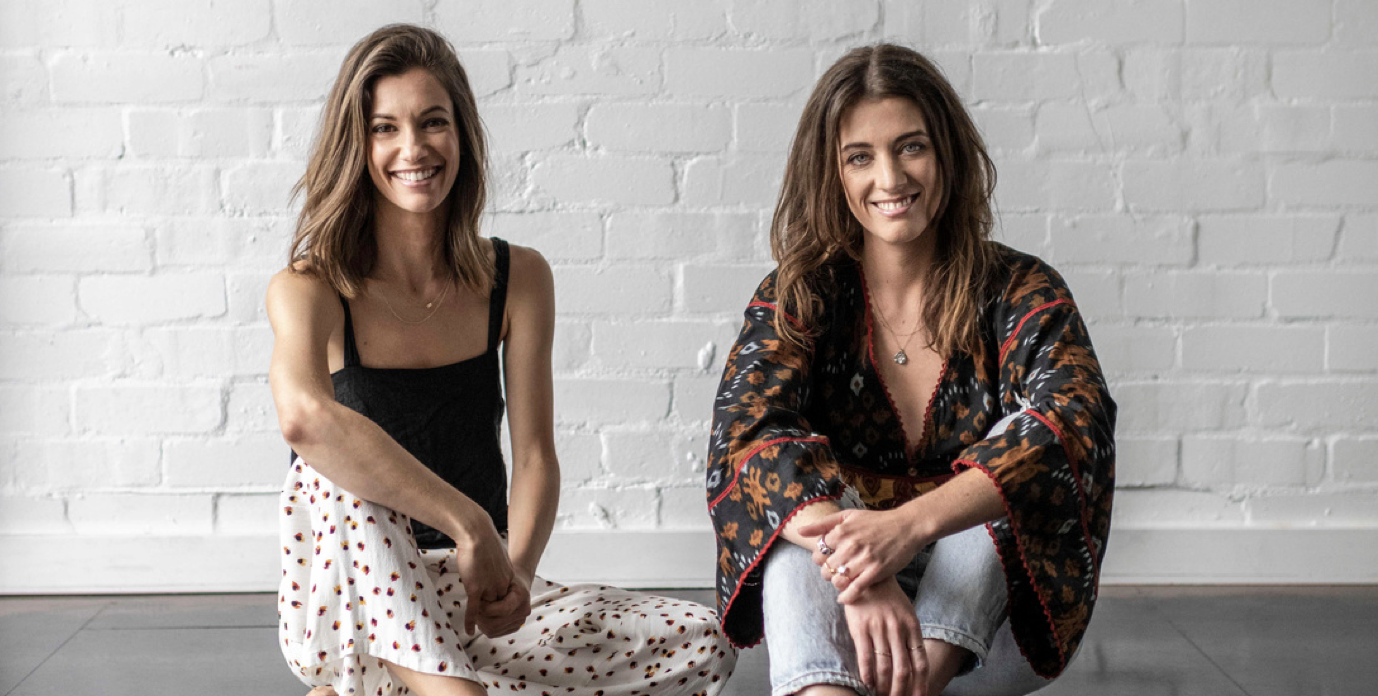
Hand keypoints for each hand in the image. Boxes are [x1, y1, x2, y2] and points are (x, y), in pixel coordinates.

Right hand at [452, 523, 516, 634]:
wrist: (477, 532)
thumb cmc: (483, 539)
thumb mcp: (494, 556)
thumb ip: (494, 567)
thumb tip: (489, 568)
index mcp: (509, 577)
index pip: (504, 597)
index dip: (496, 603)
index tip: (490, 607)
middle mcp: (501, 585)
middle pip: (496, 605)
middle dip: (488, 611)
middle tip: (483, 617)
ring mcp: (489, 588)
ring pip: (485, 608)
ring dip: (479, 614)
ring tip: (474, 620)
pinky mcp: (476, 588)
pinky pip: (474, 610)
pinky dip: (470, 621)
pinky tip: (469, 631)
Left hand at [475, 571, 530, 636]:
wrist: (518, 586)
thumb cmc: (506, 580)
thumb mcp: (501, 578)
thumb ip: (491, 589)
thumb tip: (477, 602)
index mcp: (521, 596)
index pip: (503, 609)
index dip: (487, 609)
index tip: (477, 603)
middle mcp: (523, 611)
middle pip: (496, 623)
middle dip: (481, 617)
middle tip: (473, 609)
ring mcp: (520, 622)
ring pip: (493, 630)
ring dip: (481, 623)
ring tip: (477, 613)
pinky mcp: (514, 628)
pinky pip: (494, 633)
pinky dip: (484, 627)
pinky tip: (483, 617)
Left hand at [799, 508, 924, 602]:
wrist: (906, 527)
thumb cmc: (876, 521)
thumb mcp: (848, 515)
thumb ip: (823, 524)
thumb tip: (800, 531)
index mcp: (841, 531)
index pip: (818, 553)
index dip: (820, 558)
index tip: (828, 559)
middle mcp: (850, 545)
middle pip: (826, 568)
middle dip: (827, 572)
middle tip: (835, 571)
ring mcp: (863, 560)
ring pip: (837, 581)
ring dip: (836, 584)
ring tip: (841, 581)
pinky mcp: (876, 572)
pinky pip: (855, 589)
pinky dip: (847, 597)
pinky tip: (844, 598)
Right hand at [843, 577, 929, 695]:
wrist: (866, 575)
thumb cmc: (888, 597)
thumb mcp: (906, 613)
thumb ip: (911, 636)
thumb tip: (915, 664)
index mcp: (912, 627)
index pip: (920, 663)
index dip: (920, 684)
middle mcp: (898, 630)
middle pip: (903, 670)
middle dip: (901, 691)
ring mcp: (879, 629)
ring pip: (884, 667)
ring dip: (883, 687)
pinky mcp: (860, 628)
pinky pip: (865, 656)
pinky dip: (867, 674)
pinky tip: (867, 684)